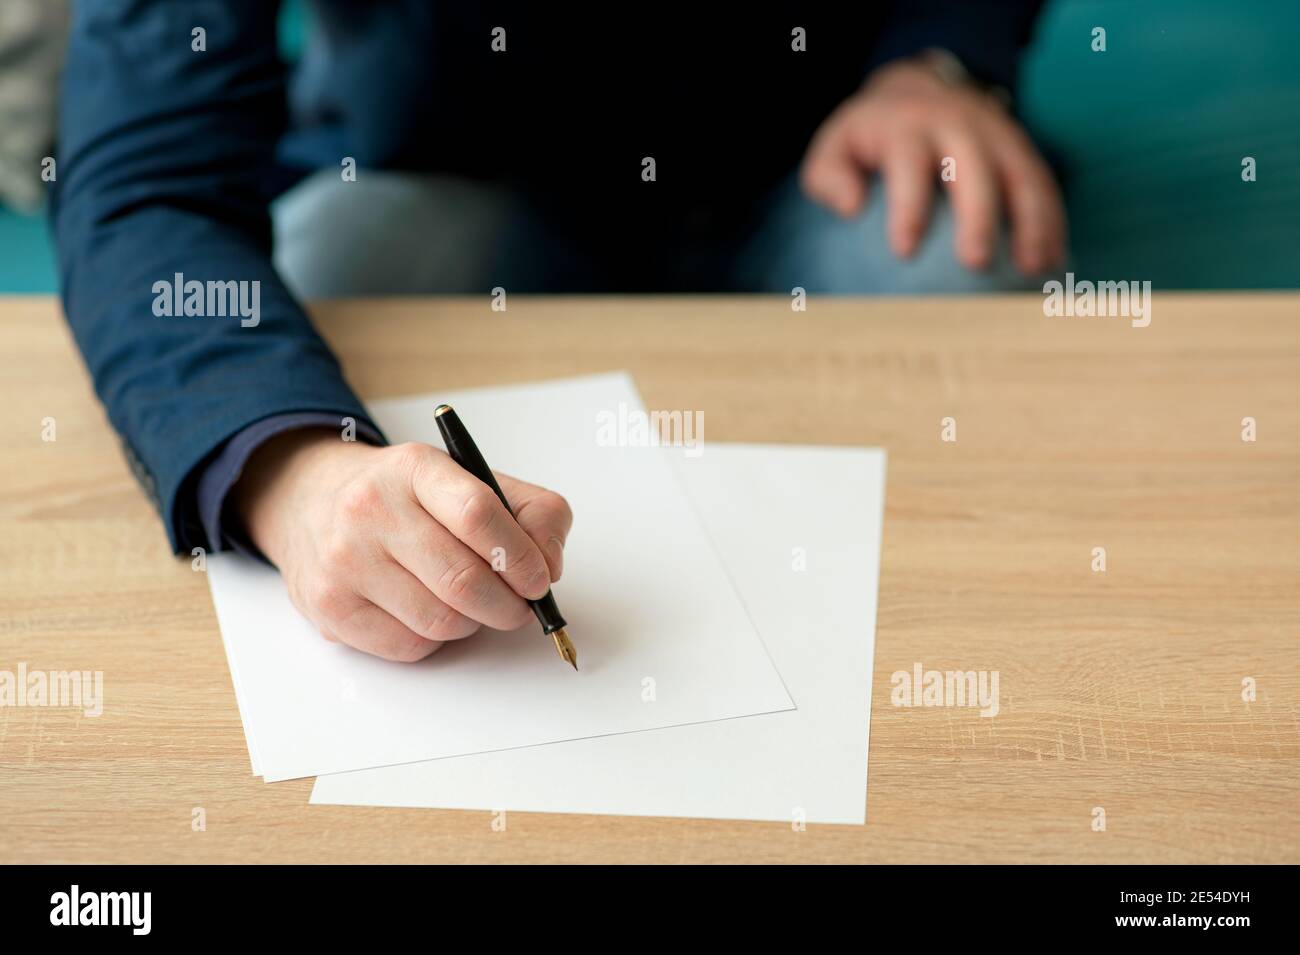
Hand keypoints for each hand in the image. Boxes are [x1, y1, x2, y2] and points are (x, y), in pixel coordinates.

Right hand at [232, 429, 572, 661]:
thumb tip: (550, 563)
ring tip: (470, 603)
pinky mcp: (330, 608)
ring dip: (473, 623)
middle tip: (519, 606)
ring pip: (440, 620)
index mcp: (414, 469)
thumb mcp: (468, 479)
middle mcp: (370, 510)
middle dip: (508, 604)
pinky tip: (428, 611)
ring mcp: (344, 561)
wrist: (311, 502)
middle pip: (463, 580)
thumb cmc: (405, 498)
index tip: (540, 579)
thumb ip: (529, 511)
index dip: (521, 556)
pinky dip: (435, 640)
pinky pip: (409, 647)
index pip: (479, 514)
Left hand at [799, 57, 1065, 273]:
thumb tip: (849, 207)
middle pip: (974, 168)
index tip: (904, 251)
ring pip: (1022, 174)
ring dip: (1033, 221)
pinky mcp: (1023, 150)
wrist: (921, 87)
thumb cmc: (871, 138)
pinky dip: (1053, 222)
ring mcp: (998, 134)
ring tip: (1033, 269)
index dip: (908, 206)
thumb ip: (829, 176)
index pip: (909, 164)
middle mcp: (958, 124)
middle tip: (975, 264)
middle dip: (978, 215)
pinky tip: (1054, 263)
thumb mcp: (836, 147)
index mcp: (908, 126)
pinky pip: (1044, 185)